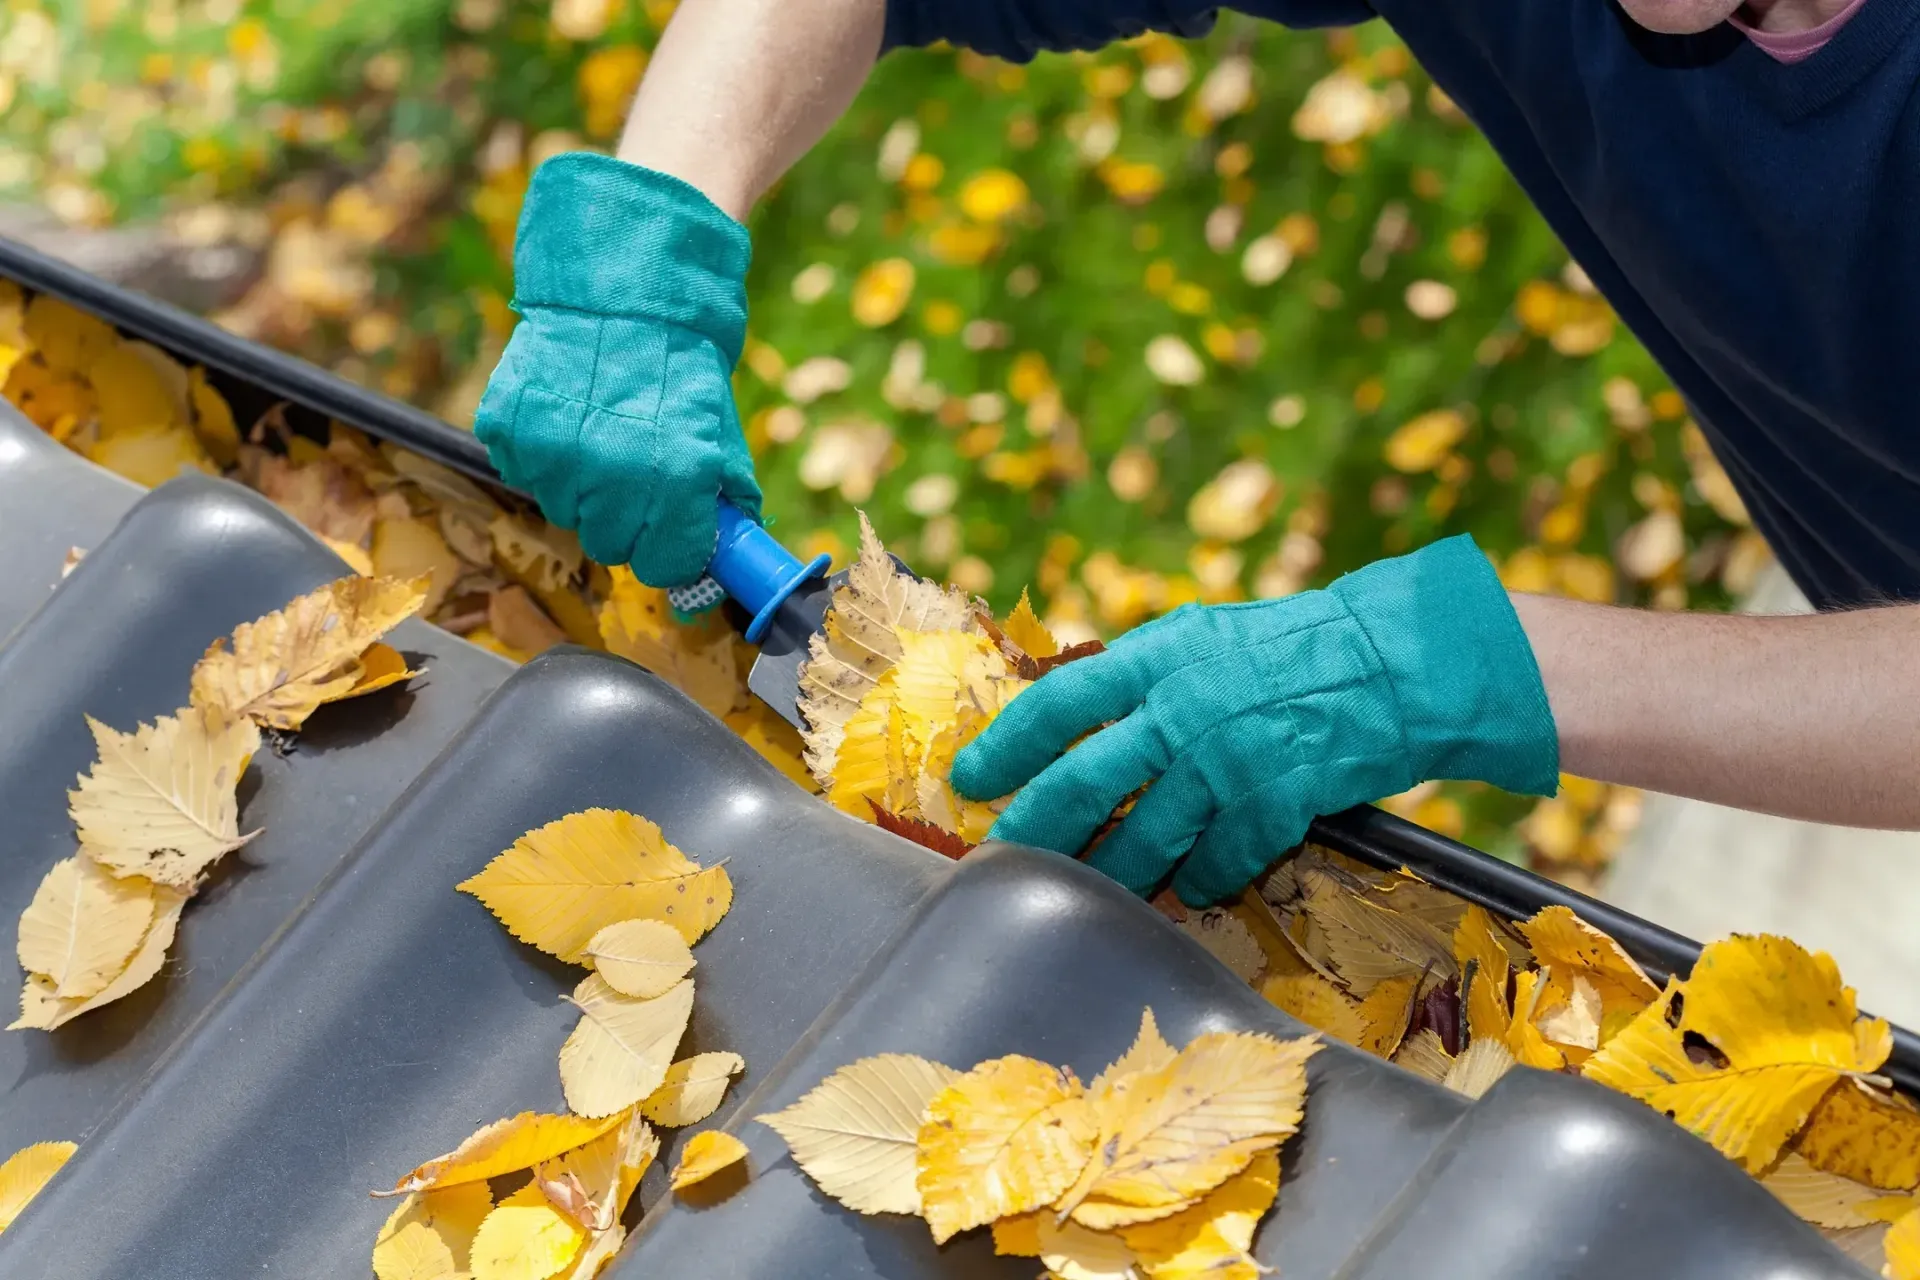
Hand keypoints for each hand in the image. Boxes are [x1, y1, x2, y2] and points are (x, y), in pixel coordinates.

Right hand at [475, 153, 760, 586]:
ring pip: (562, 511)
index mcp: (677, 478)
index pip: (665, 564)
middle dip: (623, 521)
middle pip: (608, 545)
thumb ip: (720, 499)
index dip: (669, 552)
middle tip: (630, 474)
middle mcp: (613, 473)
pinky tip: (563, 413)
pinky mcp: (509, 430)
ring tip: (596, 432)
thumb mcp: (716, 429)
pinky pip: (523, 472)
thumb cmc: (678, 364)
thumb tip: (723, 563)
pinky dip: (540, 454)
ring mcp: (554, 454)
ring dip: (580, 487)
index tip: (668, 534)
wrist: (621, 285)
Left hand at [949, 536, 1559, 905]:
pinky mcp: (1274, 804)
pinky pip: (1214, 864)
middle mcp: (1183, 709)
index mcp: (1158, 657)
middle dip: (1034, 830)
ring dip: (1110, 875)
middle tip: (1003, 857)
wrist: (1391, 662)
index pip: (1059, 704)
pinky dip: (1196, 881)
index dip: (1006, 745)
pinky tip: (1188, 887)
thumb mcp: (1200, 638)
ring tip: (1085, 890)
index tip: (970, 779)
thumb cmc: (1288, 648)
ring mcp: (1228, 761)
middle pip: (1085, 784)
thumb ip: (1138, 678)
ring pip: (1144, 840)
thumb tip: (1070, 722)